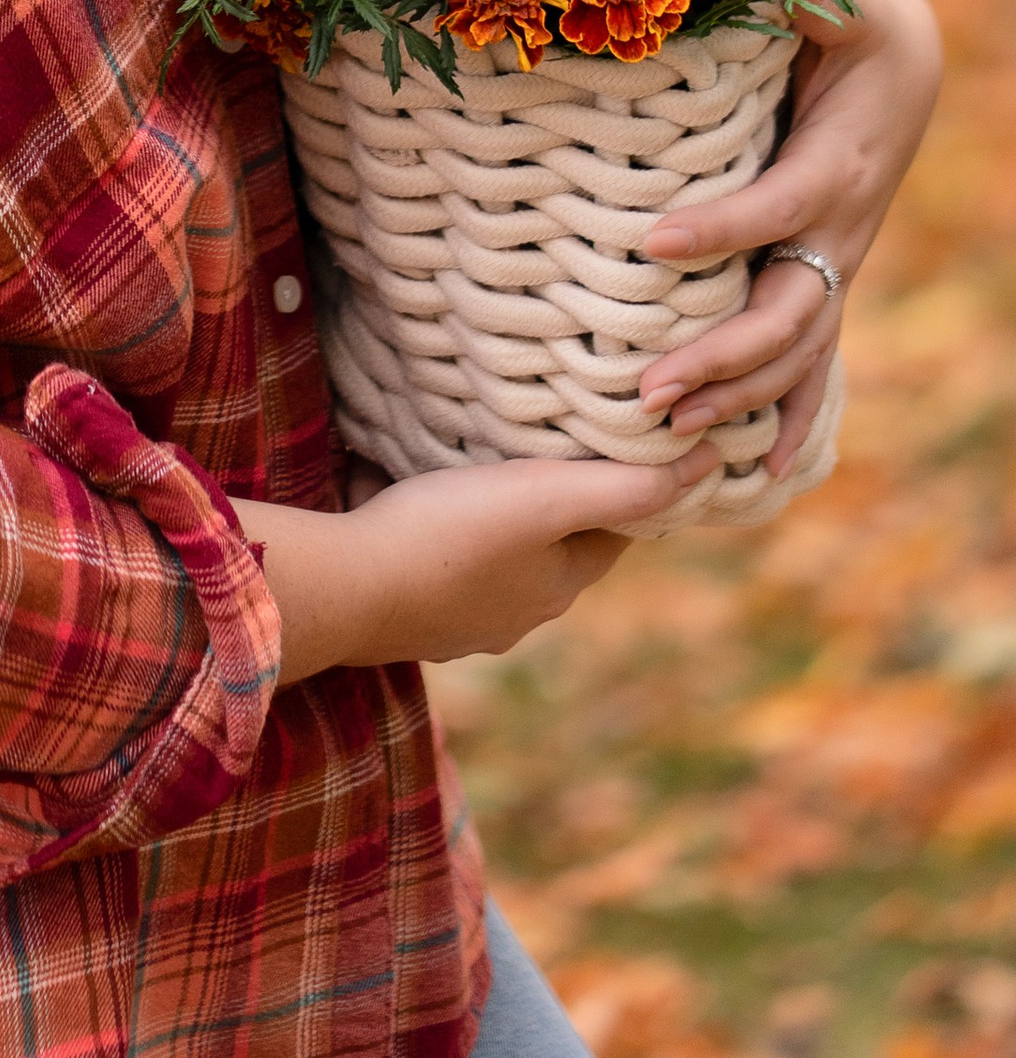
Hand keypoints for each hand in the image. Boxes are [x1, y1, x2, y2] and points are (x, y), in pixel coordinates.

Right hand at [241, 447, 719, 683]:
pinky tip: (411, 494)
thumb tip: (711, 463)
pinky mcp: (407, 607)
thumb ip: (623, 484)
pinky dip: (436, 531)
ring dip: (493, 519)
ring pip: (494, 558)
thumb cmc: (448, 537)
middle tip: (545, 439)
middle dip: (554, 501)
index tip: (624, 440)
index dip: (625, 487)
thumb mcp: (544, 499)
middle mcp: (516, 614)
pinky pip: (436, 560)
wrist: (346, 588)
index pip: (614, 532)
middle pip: (552, 547)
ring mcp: (458, 618)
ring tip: (478, 461)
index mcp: (557, 586)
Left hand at [637, 0, 940, 474]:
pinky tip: (762, 466)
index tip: (651, 241)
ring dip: (735, 393)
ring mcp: (837, 260)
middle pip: (788, 310)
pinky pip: (816, 357)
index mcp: (836, 159)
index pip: (777, 207)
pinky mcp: (826, 274)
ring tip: (662, 425)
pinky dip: (791, 413)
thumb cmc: (854, 13)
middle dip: (720, 356)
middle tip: (646, 388)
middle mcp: (842, 225)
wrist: (903, 55)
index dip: (721, 230)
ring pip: (797, 348)